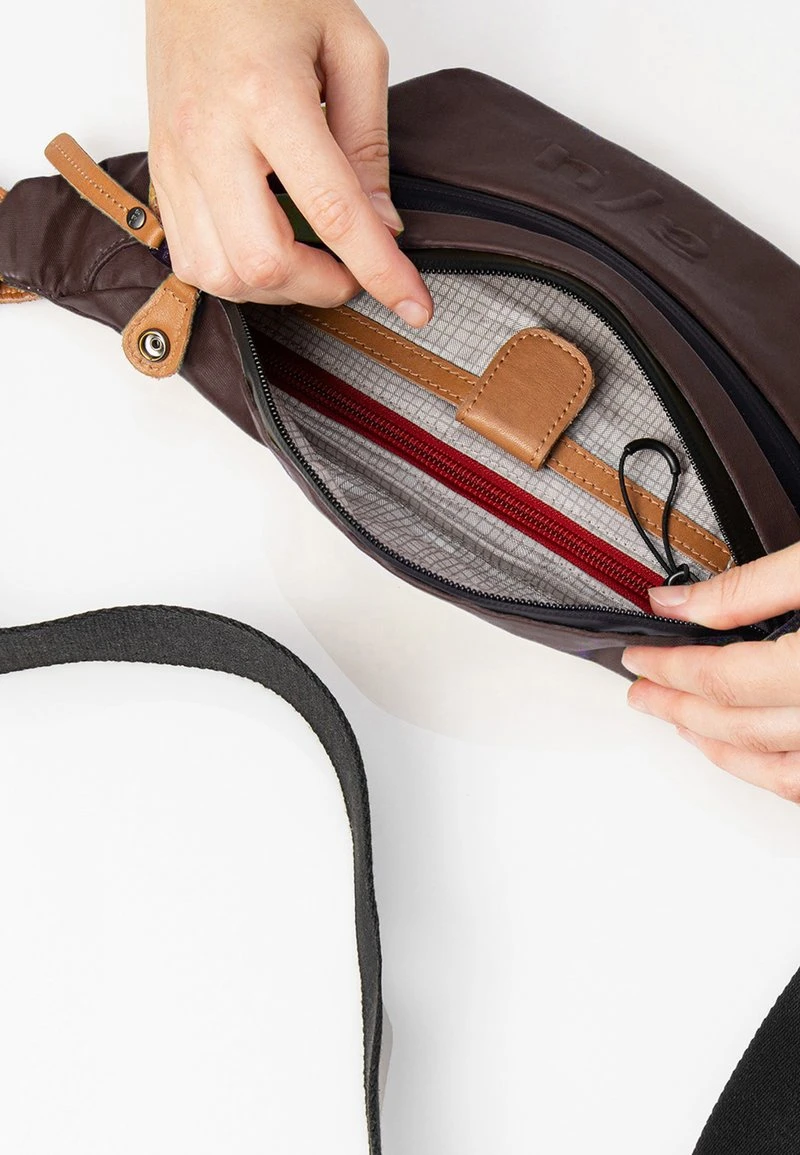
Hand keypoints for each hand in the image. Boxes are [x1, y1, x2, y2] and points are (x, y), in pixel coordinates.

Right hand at [144, 0, 432, 325]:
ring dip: (277, 289)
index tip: (413, 305)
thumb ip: (368, 143)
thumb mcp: (349, 48)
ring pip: (221, 275)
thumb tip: (382, 224)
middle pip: (265, 262)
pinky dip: (235, 276)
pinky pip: (191, 260)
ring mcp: (177, 159)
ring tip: (309, 262)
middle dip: (321, 286)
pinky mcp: (161, 173)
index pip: (333, 211)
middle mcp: (210, 136)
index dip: (380, 271)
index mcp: (267, 96)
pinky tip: (265, 249)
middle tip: (352, 270)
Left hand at [622, 541, 799, 801]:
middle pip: (740, 727)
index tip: (636, 658)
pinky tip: (749, 751)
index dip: (669, 668)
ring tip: (681, 724)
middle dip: (679, 709)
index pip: (721, 678)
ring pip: (778, 771)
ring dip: (721, 750)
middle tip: (640, 694)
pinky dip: (770, 769)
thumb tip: (672, 603)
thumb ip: (746, 589)